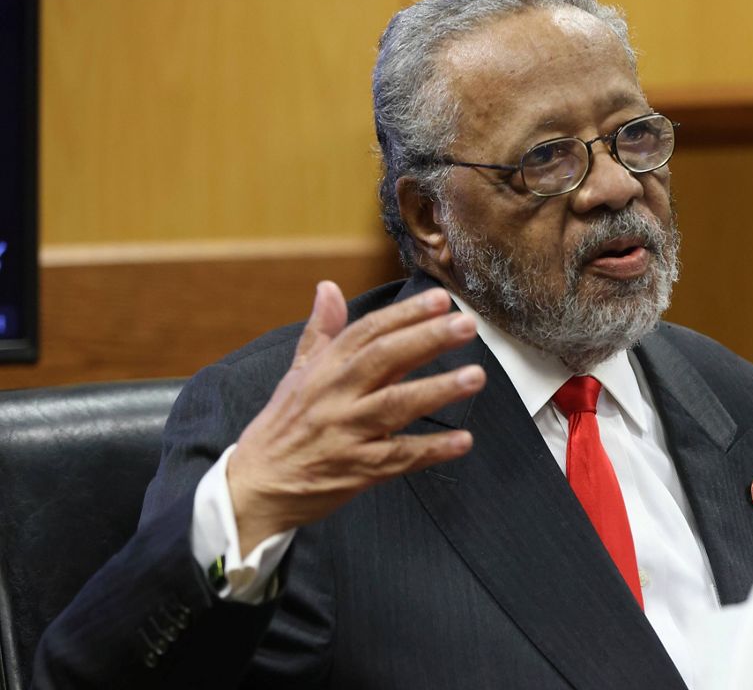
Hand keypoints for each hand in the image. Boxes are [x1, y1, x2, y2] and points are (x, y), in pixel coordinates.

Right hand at [227, 281, 485, 550]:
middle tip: (467, 325)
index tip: (440, 300)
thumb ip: (321, 332)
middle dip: (427, 339)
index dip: (405, 314)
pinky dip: (432, 450)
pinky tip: (463, 440)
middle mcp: (334, 396)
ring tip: (474, 376)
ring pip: (395, 405)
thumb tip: (328, 287)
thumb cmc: (281, 427)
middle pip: (384, 359)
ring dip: (438, 390)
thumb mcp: (296, 374)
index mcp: (324, 369)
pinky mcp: (357, 470)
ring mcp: (346, 433)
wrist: (254, 487)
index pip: (368, 332)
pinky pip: (399, 458)